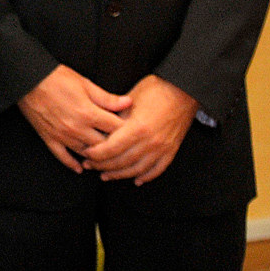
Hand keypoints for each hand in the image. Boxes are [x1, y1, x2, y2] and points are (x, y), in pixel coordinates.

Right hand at [16, 65, 131, 172]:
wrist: (27, 80)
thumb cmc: (56, 78)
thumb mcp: (85, 83)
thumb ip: (107, 98)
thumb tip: (128, 103)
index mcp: (88, 113)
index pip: (116, 128)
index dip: (128, 129)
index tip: (134, 130)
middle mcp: (77, 128)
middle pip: (104, 145)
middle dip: (116, 146)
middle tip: (124, 146)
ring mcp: (62, 135)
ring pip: (86, 153)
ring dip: (97, 156)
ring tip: (106, 157)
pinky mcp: (49, 138)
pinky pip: (62, 157)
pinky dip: (72, 164)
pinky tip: (80, 168)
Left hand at [82, 74, 197, 183]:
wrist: (183, 90)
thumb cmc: (155, 90)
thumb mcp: (129, 100)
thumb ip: (114, 117)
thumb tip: (98, 128)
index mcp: (137, 128)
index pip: (111, 148)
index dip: (96, 154)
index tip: (85, 154)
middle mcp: (150, 141)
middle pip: (122, 161)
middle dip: (102, 166)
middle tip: (90, 165)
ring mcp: (162, 148)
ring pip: (137, 169)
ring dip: (120, 175)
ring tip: (106, 175)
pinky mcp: (172, 150)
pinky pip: (157, 169)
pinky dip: (146, 176)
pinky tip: (135, 180)